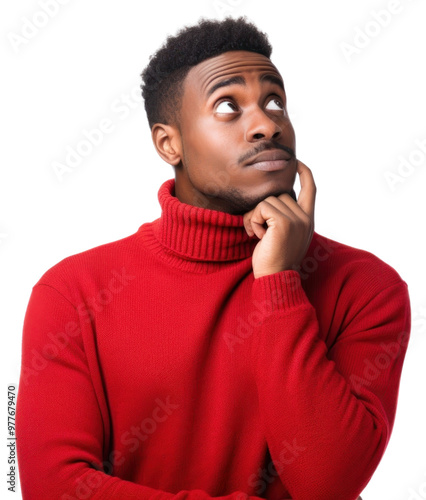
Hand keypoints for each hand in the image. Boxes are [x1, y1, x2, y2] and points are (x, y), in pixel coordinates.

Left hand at [243, 160, 315, 278]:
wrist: (275, 278)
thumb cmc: (274, 259)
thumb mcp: (285, 236)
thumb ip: (285, 218)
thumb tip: (274, 200)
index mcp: (308, 220)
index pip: (311, 189)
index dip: (304, 173)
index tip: (297, 162)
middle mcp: (306, 218)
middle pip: (279, 194)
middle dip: (262, 210)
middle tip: (259, 232)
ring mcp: (297, 219)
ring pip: (267, 200)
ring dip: (255, 217)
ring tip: (259, 235)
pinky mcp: (284, 222)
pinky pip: (261, 207)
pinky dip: (253, 220)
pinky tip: (258, 236)